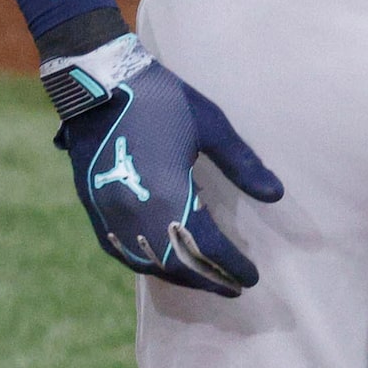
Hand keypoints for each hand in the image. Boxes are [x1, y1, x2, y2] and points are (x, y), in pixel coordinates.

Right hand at [45, 36, 284, 297]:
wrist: (97, 80)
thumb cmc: (161, 98)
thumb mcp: (210, 125)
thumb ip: (242, 164)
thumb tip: (276, 195)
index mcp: (166, 193)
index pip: (204, 246)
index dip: (229, 264)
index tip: (252, 277)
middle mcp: (134, 212)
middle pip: (174, 262)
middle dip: (205, 278)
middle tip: (232, 288)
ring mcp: (108, 212)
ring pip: (144, 261)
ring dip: (176, 274)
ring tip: (203, 278)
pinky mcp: (92, 205)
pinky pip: (119, 249)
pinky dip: (145, 262)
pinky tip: (161, 262)